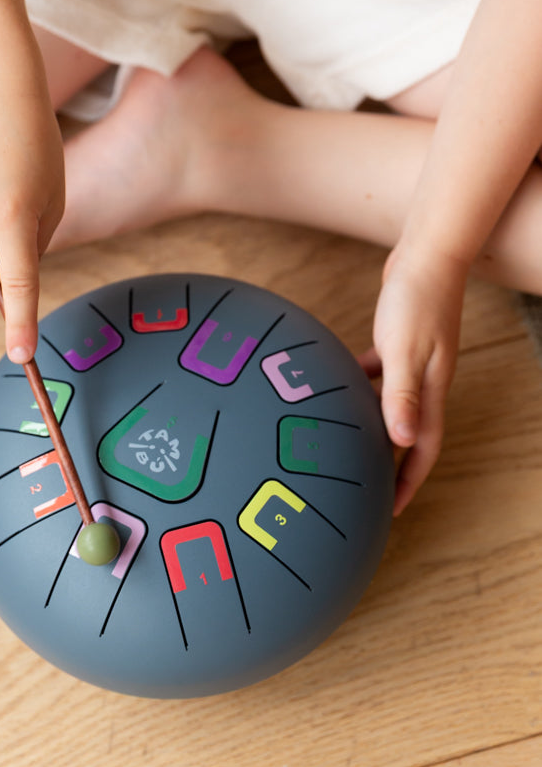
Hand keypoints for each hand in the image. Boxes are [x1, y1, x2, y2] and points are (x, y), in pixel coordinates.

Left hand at [359, 246, 467, 514]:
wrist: (427, 255)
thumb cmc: (417, 299)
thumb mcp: (405, 349)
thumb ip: (400, 394)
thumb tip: (402, 442)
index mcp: (430, 390)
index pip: (422, 449)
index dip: (407, 482)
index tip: (390, 511)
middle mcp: (424, 382)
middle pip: (408, 435)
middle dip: (390, 465)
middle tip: (364, 488)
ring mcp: (412, 362)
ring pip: (390, 406)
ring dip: (372, 427)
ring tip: (345, 444)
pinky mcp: (398, 342)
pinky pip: (378, 375)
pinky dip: (360, 384)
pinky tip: (336, 386)